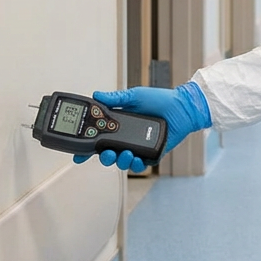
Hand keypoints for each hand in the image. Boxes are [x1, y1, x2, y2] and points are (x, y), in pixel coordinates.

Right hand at [72, 82, 211, 172]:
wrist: (182, 107)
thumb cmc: (161, 100)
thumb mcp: (135, 96)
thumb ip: (116, 98)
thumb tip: (96, 94)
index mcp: (119, 124)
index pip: (99, 137)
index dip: (87, 147)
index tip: (78, 154)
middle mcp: (127, 138)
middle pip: (107, 154)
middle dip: (102, 157)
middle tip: (105, 154)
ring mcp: (138, 148)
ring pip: (122, 161)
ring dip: (120, 161)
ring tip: (125, 154)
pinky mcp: (151, 155)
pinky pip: (140, 165)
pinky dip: (136, 165)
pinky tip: (136, 159)